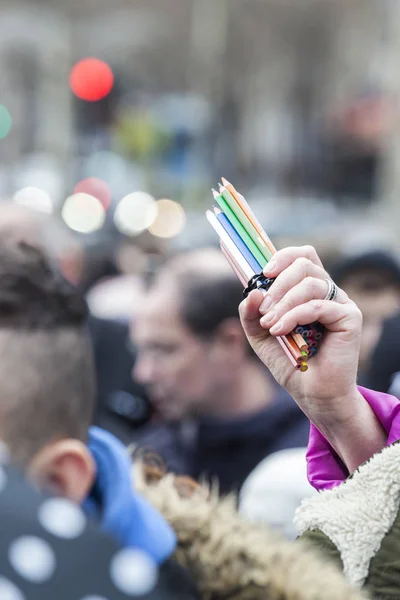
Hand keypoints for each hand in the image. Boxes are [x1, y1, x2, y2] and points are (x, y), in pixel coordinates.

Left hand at [239, 246, 385, 469]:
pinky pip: (319, 304)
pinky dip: (294, 315)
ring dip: (283, 303)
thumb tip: (251, 292)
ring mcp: (340, 303)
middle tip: (264, 309)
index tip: (262, 273)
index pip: (302, 256)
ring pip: (310, 282)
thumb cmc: (290, 362)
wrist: (312, 394)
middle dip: (277, 284)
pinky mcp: (350, 317)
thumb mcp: (260, 335)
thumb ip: (250, 313)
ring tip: (270, 325)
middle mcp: (327, 292)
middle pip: (304, 263)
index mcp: (308, 290)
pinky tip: (280, 331)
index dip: (282, 256)